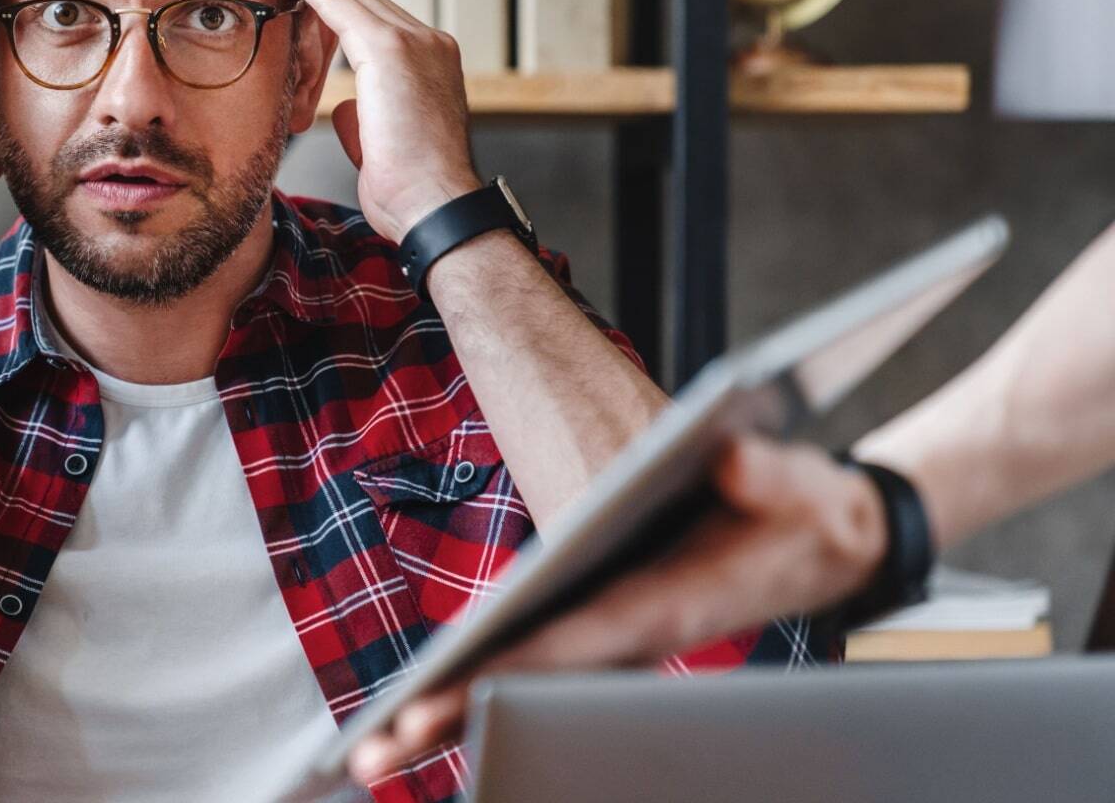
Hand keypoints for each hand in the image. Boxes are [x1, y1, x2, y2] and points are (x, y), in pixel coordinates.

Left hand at [269, 0, 479, 240]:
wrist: (436, 206)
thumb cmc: (411, 191)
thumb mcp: (381, 142)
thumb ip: (367, 115)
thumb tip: (351, 107)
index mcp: (426, 64)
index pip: (371, 14)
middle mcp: (426, 42)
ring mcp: (415, 41)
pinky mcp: (393, 49)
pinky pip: (339, 3)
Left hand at [344, 436, 887, 784]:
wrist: (837, 543)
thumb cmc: (811, 515)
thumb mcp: (801, 484)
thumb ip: (766, 472)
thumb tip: (726, 457)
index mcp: (673, 602)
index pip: (577, 642)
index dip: (509, 671)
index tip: (442, 696)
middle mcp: (638, 632)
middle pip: (533, 680)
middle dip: (454, 714)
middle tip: (372, 751)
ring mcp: (623, 638)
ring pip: (530, 685)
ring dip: (458, 714)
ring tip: (378, 746)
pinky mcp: (616, 629)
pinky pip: (543, 669)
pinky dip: (489, 689)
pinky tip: (436, 706)